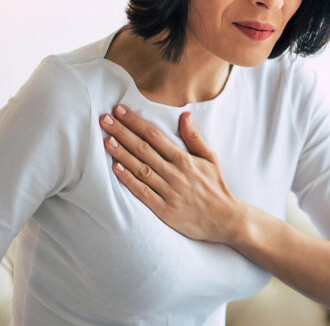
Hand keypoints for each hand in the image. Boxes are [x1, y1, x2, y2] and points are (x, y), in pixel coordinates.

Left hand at [99, 105, 246, 243]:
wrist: (224, 219)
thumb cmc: (215, 187)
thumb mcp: (210, 158)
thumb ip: (194, 137)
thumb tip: (184, 115)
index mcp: (184, 159)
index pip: (155, 136)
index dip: (136, 122)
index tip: (120, 110)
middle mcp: (175, 173)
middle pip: (144, 149)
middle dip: (122, 132)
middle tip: (105, 119)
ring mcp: (169, 191)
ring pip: (141, 169)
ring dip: (122, 154)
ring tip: (106, 140)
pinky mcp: (164, 210)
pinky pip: (143, 193)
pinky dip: (129, 181)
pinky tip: (117, 169)